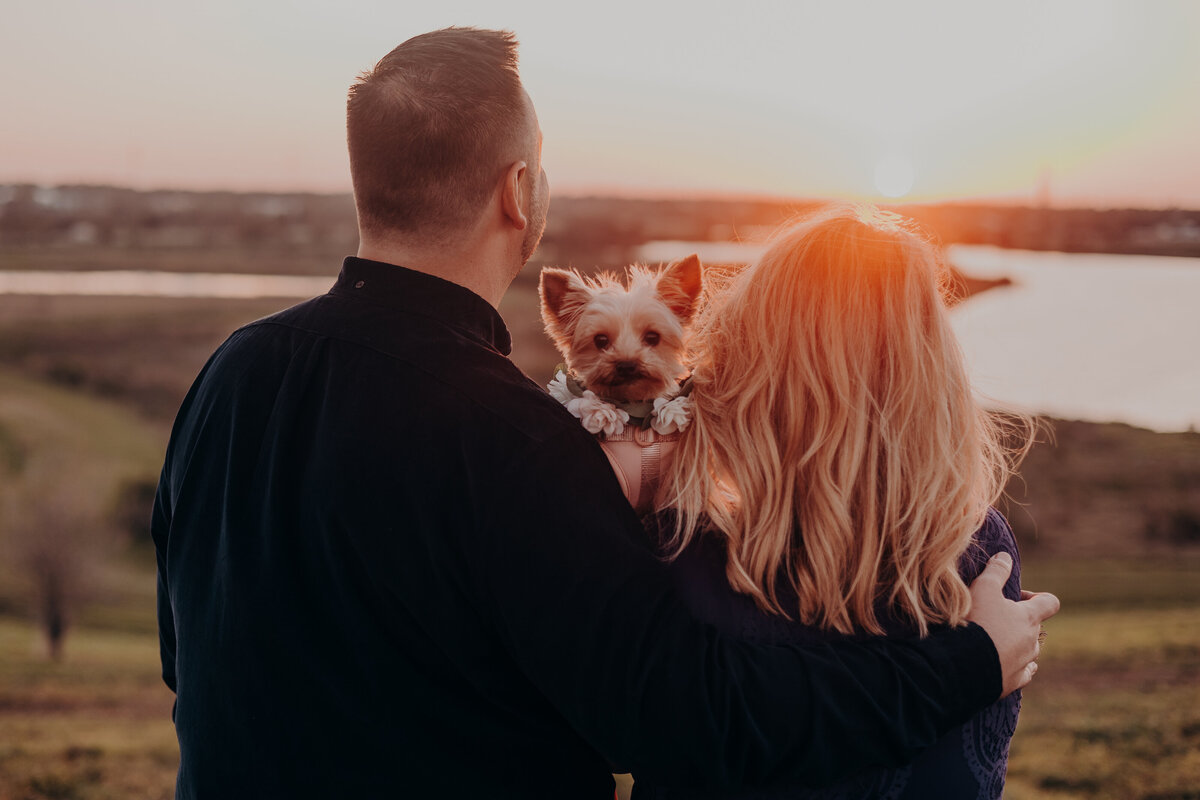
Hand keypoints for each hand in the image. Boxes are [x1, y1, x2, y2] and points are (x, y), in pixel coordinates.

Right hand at [965, 551, 1059, 697]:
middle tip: (994, 618)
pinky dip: (1016, 666)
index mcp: (1028, 617)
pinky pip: (1023, 673)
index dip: (1038, 597)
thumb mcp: (982, 588)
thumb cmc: (975, 621)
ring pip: (1028, 650)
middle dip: (1019, 621)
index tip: (1018, 597)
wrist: (964, 664)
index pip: (1050, 602)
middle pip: (1035, 627)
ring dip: (1016, 644)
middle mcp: (1031, 641)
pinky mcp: (1013, 681)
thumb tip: (1006, 556)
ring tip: (992, 641)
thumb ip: (996, 571)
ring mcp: (1024, 663)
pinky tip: (1006, 664)